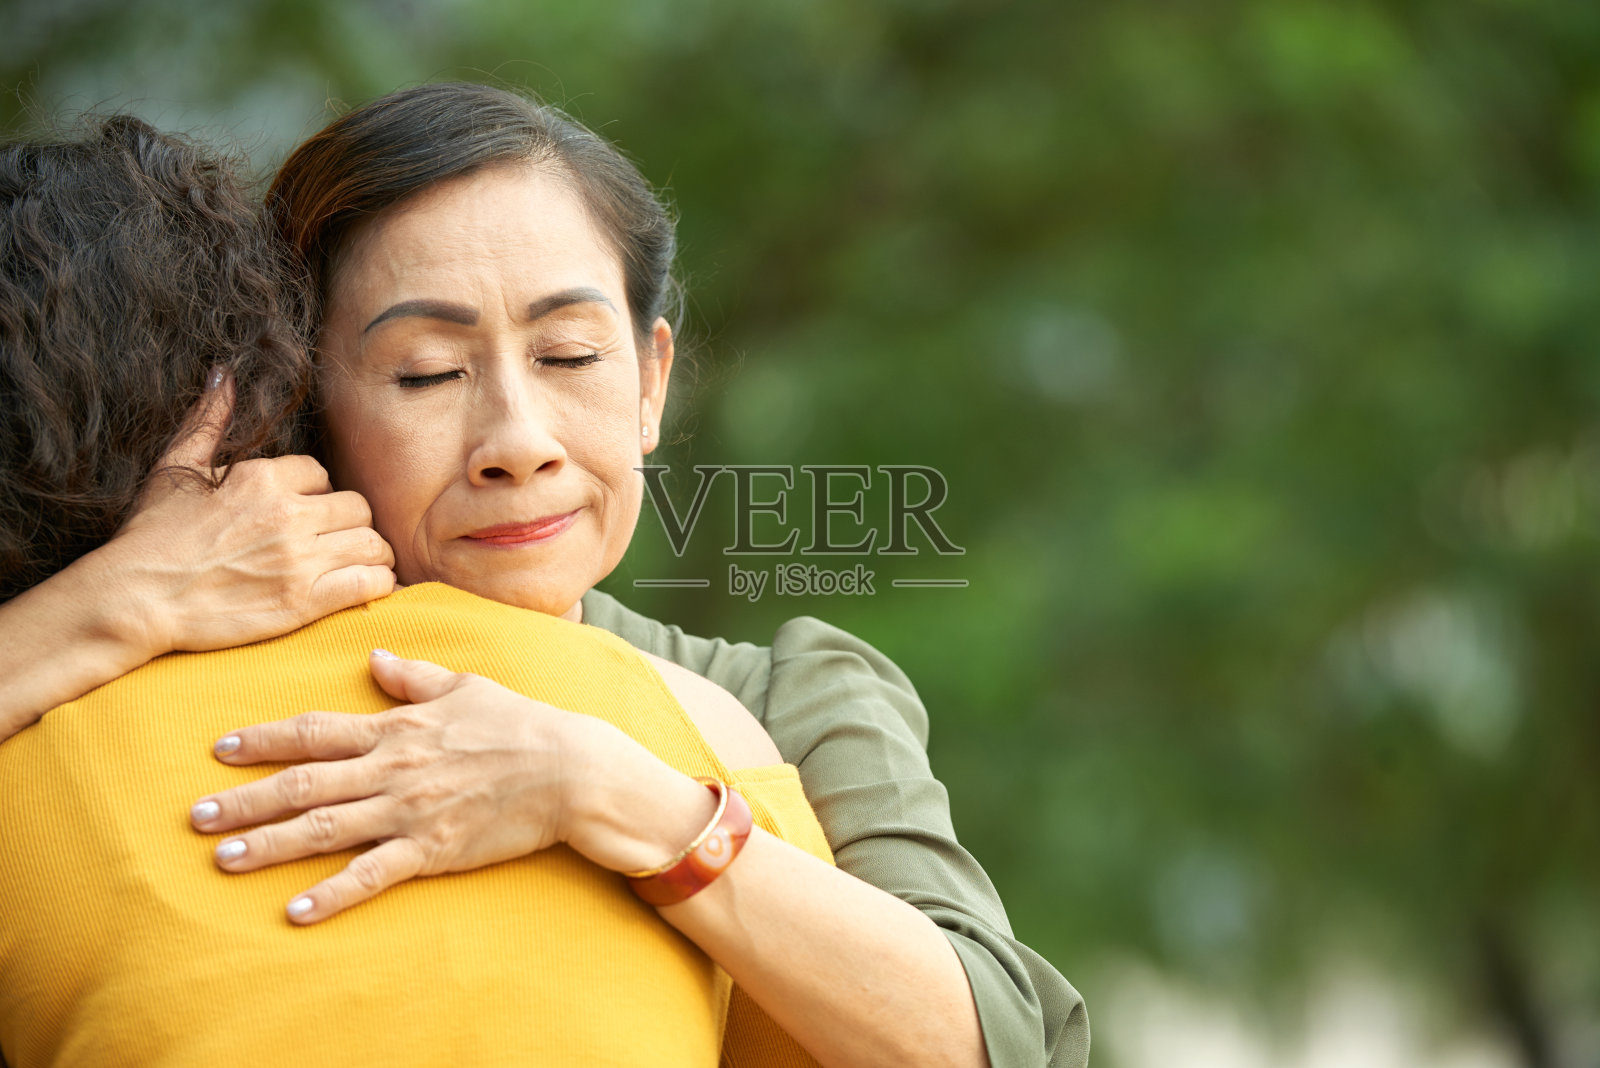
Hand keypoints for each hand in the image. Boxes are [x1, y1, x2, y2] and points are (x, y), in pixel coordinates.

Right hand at [100, 371, 395, 654]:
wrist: (134, 599)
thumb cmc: (151, 536)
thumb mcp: (176, 467)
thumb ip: (208, 419)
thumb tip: (224, 372)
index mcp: (262, 478)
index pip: (321, 474)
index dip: (317, 493)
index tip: (304, 512)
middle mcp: (288, 514)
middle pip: (356, 507)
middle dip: (348, 521)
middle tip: (334, 539)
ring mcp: (299, 560)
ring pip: (371, 543)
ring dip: (370, 552)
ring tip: (357, 562)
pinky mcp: (304, 602)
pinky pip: (371, 582)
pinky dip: (379, 583)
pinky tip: (367, 585)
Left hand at [189, 651, 711, 923]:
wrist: (572, 770)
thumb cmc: (523, 724)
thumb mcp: (467, 686)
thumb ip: (414, 677)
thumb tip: (373, 658)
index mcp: (399, 728)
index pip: (317, 732)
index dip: (265, 740)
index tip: (221, 748)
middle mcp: (394, 769)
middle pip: (305, 784)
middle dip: (246, 799)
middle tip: (196, 815)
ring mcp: (410, 811)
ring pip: (326, 829)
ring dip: (271, 845)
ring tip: (223, 859)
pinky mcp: (433, 849)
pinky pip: (373, 874)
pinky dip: (333, 893)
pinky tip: (296, 910)